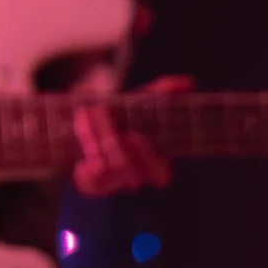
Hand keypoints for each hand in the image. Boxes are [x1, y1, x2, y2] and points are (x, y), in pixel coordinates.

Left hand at [70, 75, 189, 196]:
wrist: (86, 127)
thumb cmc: (122, 116)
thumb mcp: (141, 103)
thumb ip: (162, 94)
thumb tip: (188, 82)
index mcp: (156, 166)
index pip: (160, 175)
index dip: (146, 156)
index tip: (131, 133)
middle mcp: (137, 179)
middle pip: (128, 169)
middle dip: (111, 137)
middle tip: (101, 110)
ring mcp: (114, 184)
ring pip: (106, 167)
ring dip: (93, 134)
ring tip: (85, 110)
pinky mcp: (93, 185)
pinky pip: (90, 174)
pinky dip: (84, 142)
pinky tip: (80, 123)